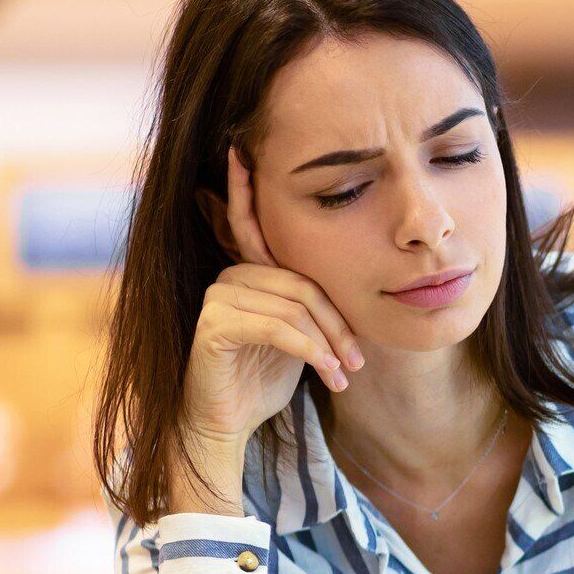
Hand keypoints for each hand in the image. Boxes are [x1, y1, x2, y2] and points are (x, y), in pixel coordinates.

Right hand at [181, 146, 365, 454]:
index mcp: (251, 273)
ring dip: (329, 344)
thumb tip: (356, 290)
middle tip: (359, 360)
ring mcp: (218, 299)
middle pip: (303, 282)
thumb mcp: (299, 338)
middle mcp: (230, 277)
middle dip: (338, 323)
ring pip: (294, 306)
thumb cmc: (264, 379)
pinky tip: (328, 376)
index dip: (248, 189)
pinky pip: (277, 328)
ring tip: (344, 374)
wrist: (228, 424)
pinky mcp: (215, 327)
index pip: (258, 229)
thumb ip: (312, 306)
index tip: (241, 149)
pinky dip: (311, 352)